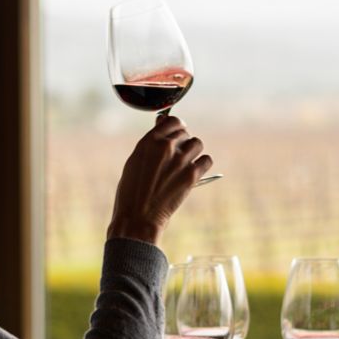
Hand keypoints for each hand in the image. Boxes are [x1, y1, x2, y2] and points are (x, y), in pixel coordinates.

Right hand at [106, 115, 212, 245]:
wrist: (138, 217)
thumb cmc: (132, 192)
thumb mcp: (135, 162)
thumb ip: (150, 143)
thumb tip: (161, 124)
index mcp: (149, 141)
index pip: (172, 121)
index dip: (176, 127)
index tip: (176, 134)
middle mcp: (165, 147)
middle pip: (185, 132)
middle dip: (183, 141)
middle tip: (178, 155)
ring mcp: (180, 160)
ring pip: (197, 143)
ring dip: (193, 151)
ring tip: (185, 163)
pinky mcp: (191, 175)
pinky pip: (206, 160)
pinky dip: (202, 165)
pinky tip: (194, 172)